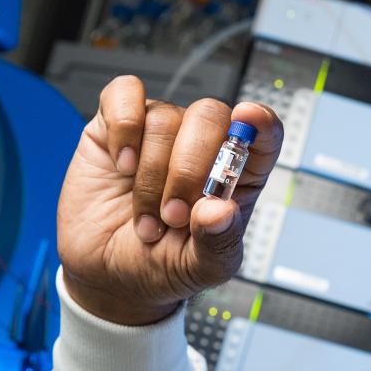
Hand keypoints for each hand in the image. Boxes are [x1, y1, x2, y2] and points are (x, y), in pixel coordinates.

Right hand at [57, 76, 282, 325]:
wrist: (108, 275)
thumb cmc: (161, 266)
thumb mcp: (199, 270)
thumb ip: (217, 244)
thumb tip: (221, 211)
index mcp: (235, 175)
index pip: (262, 134)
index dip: (261, 122)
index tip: (249, 119)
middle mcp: (200, 145)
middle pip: (210, 116)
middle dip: (190, 168)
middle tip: (175, 216)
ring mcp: (160, 132)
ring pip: (164, 120)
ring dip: (151, 176)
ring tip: (145, 219)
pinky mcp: (117, 124)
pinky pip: (125, 94)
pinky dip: (123, 128)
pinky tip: (123, 165)